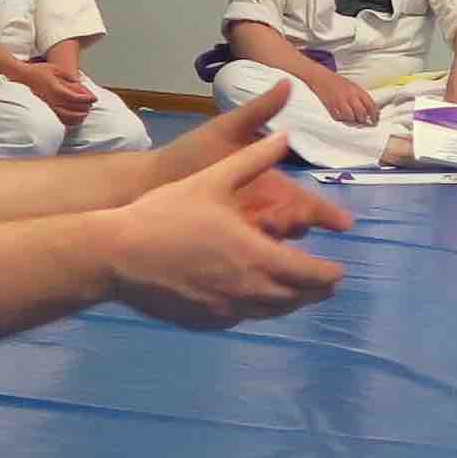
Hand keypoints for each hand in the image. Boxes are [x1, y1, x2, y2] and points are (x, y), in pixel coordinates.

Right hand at [23, 58, 96, 124]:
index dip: (87, 99)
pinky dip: (68, 121)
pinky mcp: (43, 110)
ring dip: (78, 117)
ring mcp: (46, 106)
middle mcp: (51, 99)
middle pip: (73, 110)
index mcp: (55, 88)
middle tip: (91, 106)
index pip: (76, 97)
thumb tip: (79, 84)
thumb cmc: (37, 71)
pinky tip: (74, 119)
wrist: (19, 76)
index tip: (94, 98)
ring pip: (66, 117)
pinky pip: (58, 119)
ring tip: (85, 114)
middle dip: (85, 108)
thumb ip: (67, 76)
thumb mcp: (54, 68)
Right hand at [99, 131, 348, 328]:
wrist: (118, 254)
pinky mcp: (207, 321)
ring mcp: (227, 309)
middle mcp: (249, 289)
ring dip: (291, 302)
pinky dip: (258, 308)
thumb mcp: (212, 180)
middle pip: (297, 299)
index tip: (338, 272)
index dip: (329, 275)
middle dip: (316, 291)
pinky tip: (256, 297)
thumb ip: (253, 160)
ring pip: (272, 312)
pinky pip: (244, 317)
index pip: (311, 275)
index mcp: (257, 256)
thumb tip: (284, 135)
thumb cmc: (165, 213)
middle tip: (326, 283)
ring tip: (298, 291)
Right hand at [308, 68, 380, 127]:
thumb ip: (363, 98)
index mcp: (357, 90)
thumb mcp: (355, 87)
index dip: (374, 115)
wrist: (322, 78)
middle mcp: (349, 96)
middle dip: (364, 119)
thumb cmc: (340, 84)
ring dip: (352, 120)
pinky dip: (342, 118)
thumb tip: (375, 111)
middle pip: (361, 113)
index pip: (370, 105)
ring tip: (352, 117)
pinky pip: (339, 118)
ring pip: (350, 117)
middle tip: (363, 121)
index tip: (375, 120)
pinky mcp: (330, 107)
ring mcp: (339, 102)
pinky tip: (342, 114)